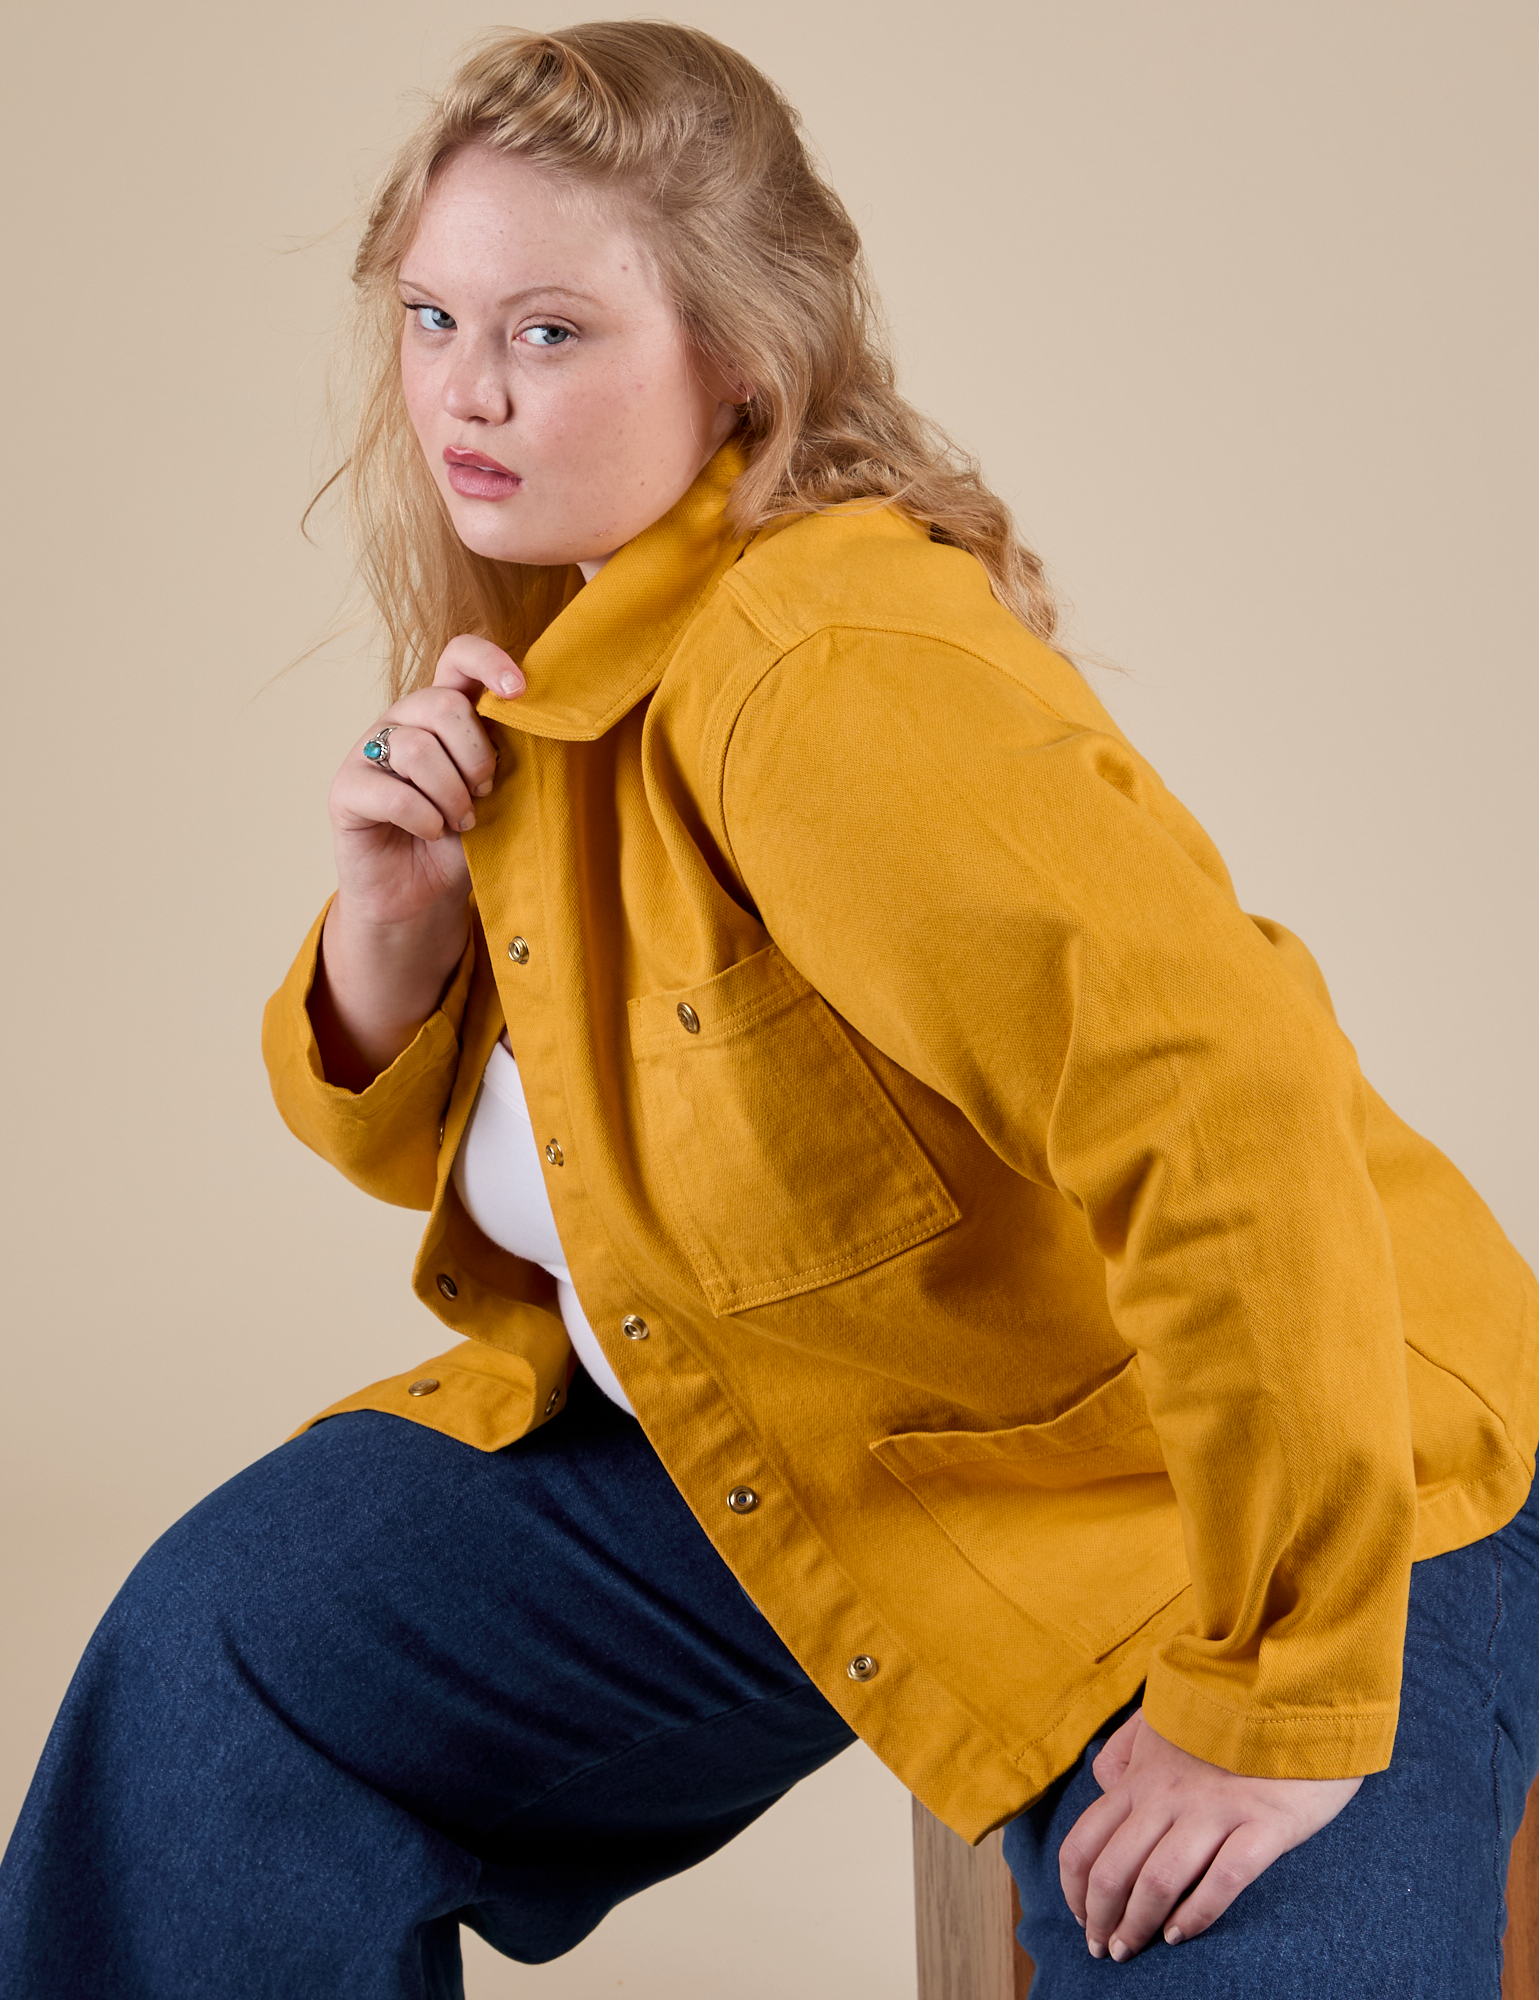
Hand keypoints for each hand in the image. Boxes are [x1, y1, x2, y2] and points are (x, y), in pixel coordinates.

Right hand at [327, 634, 522, 928]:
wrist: (422, 895)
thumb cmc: (461, 840)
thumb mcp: (496, 793)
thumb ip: (505, 754)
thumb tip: (531, 723)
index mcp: (441, 711)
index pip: (458, 657)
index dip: (489, 662)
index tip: (519, 690)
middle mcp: (402, 720)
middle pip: (444, 705)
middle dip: (476, 757)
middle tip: (484, 794)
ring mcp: (368, 751)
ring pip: (419, 749)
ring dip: (452, 795)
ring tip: (459, 821)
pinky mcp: (345, 790)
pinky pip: (392, 793)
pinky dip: (424, 819)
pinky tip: (431, 832)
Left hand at [1057, 1710, 1360, 1961]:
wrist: (1298, 1695)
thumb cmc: (1229, 1717)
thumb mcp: (1166, 1721)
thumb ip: (1130, 1750)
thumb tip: (1103, 1781)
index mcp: (1143, 1776)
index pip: (1086, 1839)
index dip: (1074, 1887)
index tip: (1081, 1915)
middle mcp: (1169, 1795)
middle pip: (1114, 1869)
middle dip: (1100, 1918)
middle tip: (1103, 1949)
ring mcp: (1216, 1810)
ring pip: (1157, 1880)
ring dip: (1137, 1925)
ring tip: (1132, 1950)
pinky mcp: (1263, 1824)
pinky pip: (1222, 1880)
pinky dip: (1196, 1915)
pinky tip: (1180, 1934)